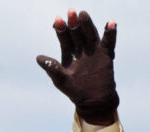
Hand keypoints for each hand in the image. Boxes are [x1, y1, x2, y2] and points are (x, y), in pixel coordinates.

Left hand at [36, 9, 118, 124]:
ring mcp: (93, 51)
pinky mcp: (106, 55)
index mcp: (69, 54)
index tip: (57, 20)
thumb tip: (38, 58)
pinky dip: (110, 33)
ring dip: (87, 24)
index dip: (61, 29)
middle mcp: (81, 49)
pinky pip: (108, 42)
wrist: (94, 101)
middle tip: (70, 12)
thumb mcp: (61, 80)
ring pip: (90, 34)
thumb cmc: (75, 91)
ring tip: (83, 14)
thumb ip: (51, 68)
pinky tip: (110, 22)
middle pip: (77, 33)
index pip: (64, 38)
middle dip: (73, 23)